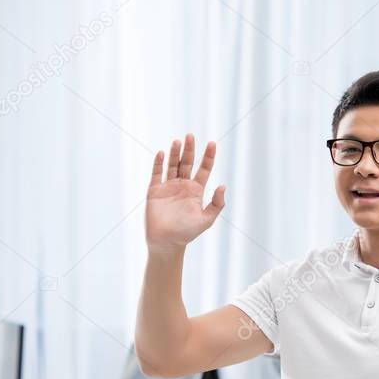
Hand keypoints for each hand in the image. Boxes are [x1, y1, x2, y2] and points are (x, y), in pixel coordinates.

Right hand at [144, 134, 225, 251]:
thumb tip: (223, 186)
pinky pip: (157, 173)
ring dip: (175, 153)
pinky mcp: (155, 190)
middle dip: (189, 149)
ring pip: (172, 165)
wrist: (166, 242)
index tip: (212, 143)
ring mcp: (168, 187)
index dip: (208, 156)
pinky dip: (159, 163)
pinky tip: (162, 153)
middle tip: (191, 136)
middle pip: (187, 162)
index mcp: (196, 191)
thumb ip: (216, 204)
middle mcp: (182, 186)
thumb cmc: (187, 233)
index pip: (204, 169)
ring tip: (178, 141)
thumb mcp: (206, 219)